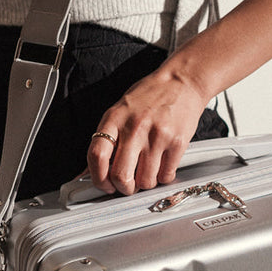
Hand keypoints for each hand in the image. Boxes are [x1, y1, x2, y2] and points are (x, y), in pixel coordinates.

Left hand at [87, 62, 207, 194]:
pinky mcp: (177, 143)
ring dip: (145, 183)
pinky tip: (161, 166)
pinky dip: (163, 177)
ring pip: (145, 181)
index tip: (104, 184)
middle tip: (127, 185)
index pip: (97, 155)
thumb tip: (89, 169)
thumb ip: (106, 139)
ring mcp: (157, 136)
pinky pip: (166, 175)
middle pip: (120, 175)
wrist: (182, 81)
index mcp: (115, 119)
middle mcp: (134, 128)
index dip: (98, 178)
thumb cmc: (150, 96)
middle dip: (123, 188)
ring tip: (147, 171)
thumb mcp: (120, 111)